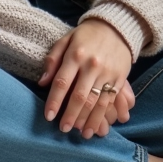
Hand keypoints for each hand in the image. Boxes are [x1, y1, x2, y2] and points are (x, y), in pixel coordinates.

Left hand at [38, 19, 134, 137]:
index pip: (62, 82)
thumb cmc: (86, 35)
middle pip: (80, 95)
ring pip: (96, 101)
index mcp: (75, 54)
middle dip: (71, 115)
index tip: (49, 116)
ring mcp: (107, 72)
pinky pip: (110, 100)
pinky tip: (96, 126)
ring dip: (88, 120)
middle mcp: (92, 65)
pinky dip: (102, 115)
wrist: (117, 27)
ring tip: (82, 134)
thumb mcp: (66, 40)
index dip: (54, 101)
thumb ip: (52, 60)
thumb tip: (42, 83)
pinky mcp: (120, 78)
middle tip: (64, 129)